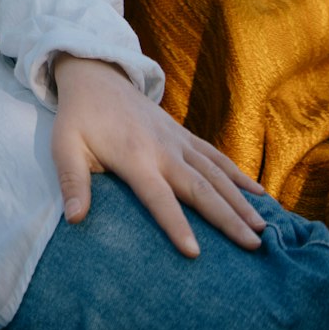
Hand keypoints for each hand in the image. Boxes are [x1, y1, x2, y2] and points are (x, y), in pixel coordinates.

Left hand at [50, 54, 267, 257]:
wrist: (96, 76)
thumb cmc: (78, 117)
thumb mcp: (64, 146)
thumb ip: (72, 182)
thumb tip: (74, 220)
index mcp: (134, 156)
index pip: (158, 197)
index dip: (175, 224)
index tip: (195, 252)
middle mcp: (163, 149)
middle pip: (200, 187)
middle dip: (227, 217)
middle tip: (253, 245)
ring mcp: (177, 140)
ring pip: (216, 173)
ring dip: (240, 200)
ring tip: (264, 227)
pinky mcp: (184, 134)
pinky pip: (216, 157)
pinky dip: (239, 175)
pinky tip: (259, 193)